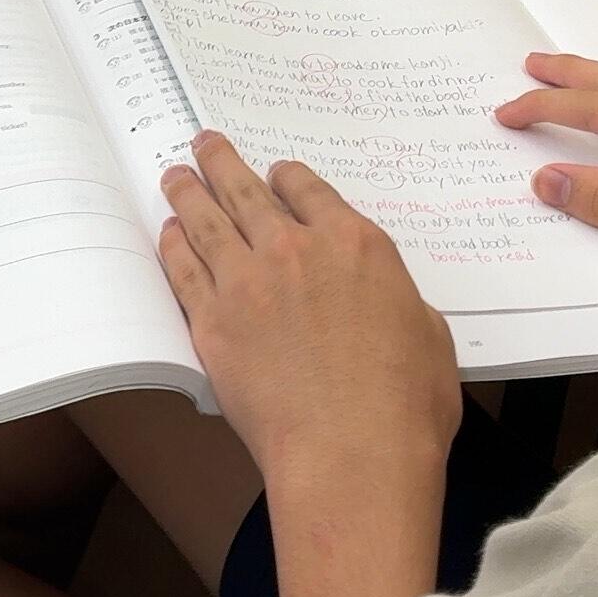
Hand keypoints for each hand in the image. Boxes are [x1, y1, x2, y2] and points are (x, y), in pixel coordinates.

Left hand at [158, 133, 461, 485]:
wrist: (351, 452)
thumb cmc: (404, 406)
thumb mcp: (429, 335)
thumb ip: (399, 301)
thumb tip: (387, 301)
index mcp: (355, 246)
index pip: (309, 191)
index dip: (286, 178)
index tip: (274, 173)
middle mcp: (296, 251)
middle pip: (248, 192)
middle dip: (223, 163)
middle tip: (205, 144)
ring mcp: (248, 283)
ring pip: (207, 221)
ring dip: (188, 193)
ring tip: (174, 175)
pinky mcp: (213, 323)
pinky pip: (184, 271)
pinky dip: (173, 247)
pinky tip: (167, 234)